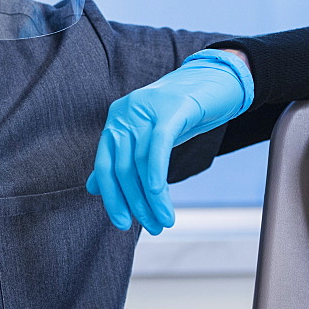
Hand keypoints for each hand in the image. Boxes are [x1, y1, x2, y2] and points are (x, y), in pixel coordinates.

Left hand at [85, 49, 252, 234]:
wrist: (216, 82)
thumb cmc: (182, 113)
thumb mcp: (149, 137)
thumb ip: (122, 159)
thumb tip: (93, 186)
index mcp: (117, 119)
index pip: (105, 165)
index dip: (112, 197)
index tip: (123, 222)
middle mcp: (125, 112)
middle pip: (121, 167)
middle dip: (135, 203)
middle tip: (152, 227)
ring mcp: (147, 108)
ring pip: (140, 163)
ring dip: (151, 199)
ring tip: (164, 221)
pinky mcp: (170, 108)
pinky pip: (157, 147)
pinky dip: (155, 176)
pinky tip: (160, 197)